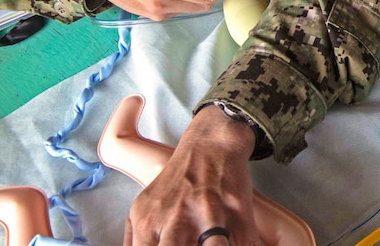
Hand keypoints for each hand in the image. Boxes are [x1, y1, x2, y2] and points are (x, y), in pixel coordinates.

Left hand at [124, 106, 258, 244]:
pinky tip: (241, 243)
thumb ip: (134, 240)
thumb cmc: (177, 181)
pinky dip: (243, 245)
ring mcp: (208, 212)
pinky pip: (245, 242)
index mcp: (149, 223)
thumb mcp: (142, 208)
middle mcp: (176, 219)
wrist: (211, 144)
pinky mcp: (237, 207)